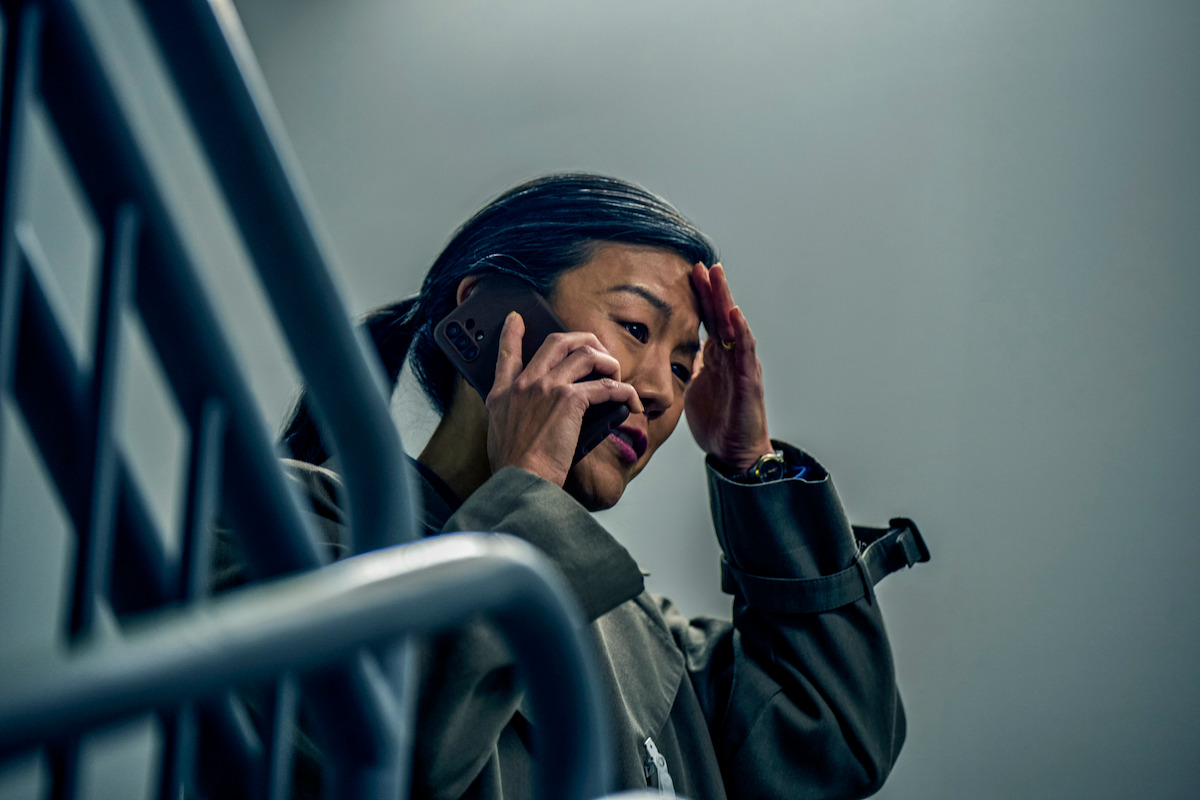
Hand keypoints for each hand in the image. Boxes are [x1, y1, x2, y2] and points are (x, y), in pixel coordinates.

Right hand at [486, 312, 643, 485]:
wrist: (521, 479)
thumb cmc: (514, 466)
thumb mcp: (498, 433)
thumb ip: (508, 414)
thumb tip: (527, 413)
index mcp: (503, 392)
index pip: (506, 353)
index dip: (511, 333)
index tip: (517, 320)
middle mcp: (525, 383)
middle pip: (558, 341)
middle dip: (585, 340)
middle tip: (599, 353)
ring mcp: (547, 387)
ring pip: (587, 354)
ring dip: (609, 363)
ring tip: (617, 379)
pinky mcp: (569, 400)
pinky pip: (606, 385)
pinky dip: (625, 392)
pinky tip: (632, 403)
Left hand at [685, 263, 773, 470]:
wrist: (735, 453)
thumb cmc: (718, 423)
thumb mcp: (694, 388)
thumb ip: (689, 368)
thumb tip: (674, 354)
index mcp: (717, 357)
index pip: (708, 320)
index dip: (700, 297)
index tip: (690, 273)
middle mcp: (731, 357)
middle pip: (722, 316)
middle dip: (713, 290)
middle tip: (702, 265)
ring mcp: (742, 367)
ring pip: (735, 326)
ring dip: (726, 301)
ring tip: (718, 278)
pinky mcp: (748, 382)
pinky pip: (745, 353)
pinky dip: (741, 332)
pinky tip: (734, 315)